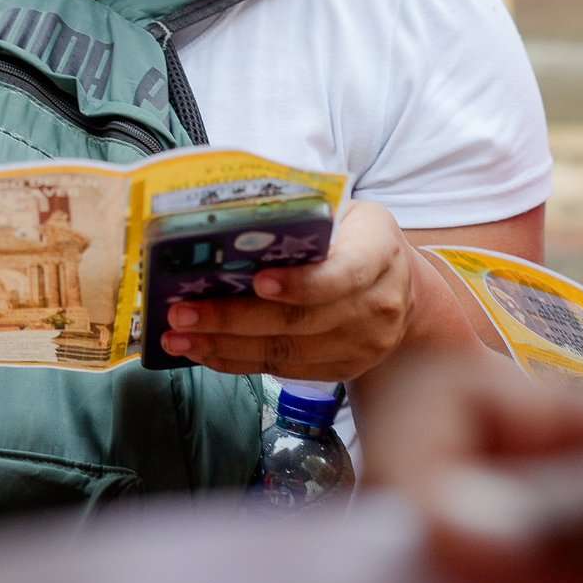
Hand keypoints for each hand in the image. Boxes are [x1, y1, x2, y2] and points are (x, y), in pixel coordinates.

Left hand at [159, 200, 424, 381]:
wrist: (404, 287)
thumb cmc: (356, 237)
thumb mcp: (344, 211)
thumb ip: (303, 217)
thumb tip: (229, 220)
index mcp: (379, 252)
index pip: (343, 274)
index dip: (301, 283)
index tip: (257, 281)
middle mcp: (378, 304)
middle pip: (301, 320)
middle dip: (235, 318)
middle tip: (182, 313)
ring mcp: (364, 344)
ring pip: (288, 352)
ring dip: (226, 346)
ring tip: (177, 338)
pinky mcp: (346, 369)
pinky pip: (287, 371)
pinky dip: (241, 363)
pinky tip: (205, 352)